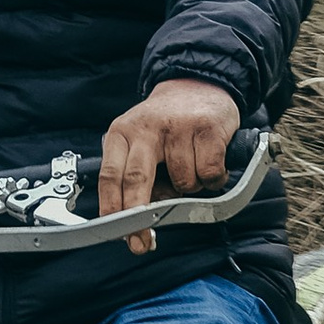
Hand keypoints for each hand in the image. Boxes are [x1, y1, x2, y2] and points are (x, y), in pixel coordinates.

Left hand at [98, 79, 241, 254]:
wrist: (200, 82)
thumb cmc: (168, 122)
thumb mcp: (141, 140)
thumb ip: (137, 174)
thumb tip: (140, 220)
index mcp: (122, 132)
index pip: (110, 177)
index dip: (112, 209)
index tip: (117, 235)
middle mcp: (146, 127)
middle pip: (136, 180)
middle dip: (138, 216)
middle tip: (142, 241)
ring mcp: (178, 127)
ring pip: (182, 182)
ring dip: (189, 188)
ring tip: (191, 167)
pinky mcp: (207, 129)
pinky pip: (209, 174)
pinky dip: (213, 179)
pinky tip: (210, 163)